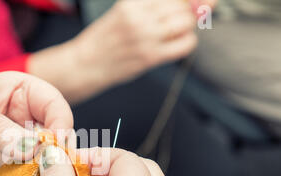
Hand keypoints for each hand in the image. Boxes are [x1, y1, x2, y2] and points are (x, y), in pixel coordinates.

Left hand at [0, 72, 73, 175]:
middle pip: (55, 133)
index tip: (58, 143)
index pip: (53, 104)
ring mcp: (19, 142)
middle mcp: (24, 116)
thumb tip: (33, 148)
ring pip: (46, 156)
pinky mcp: (10, 166)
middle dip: (56, 151)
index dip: (61, 122)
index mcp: (20, 91)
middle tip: (52, 168)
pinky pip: (29, 174)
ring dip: (46, 169)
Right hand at [71, 0, 199, 88]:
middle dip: (186, 13)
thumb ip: (154, 7)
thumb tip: (196, 3)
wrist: (84, 64)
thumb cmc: (104, 40)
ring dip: (186, 27)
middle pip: (183, 6)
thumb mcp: (125, 13)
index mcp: (131, 2)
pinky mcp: (149, 57)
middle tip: (174, 23)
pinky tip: (175, 45)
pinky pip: (185, 44)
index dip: (186, 1)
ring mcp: (145, 37)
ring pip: (186, 22)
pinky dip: (186, 43)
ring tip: (172, 34)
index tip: (196, 3)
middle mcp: (139, 16)